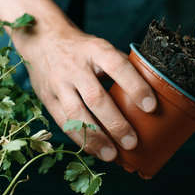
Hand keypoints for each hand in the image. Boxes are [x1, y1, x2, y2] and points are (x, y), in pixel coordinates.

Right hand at [0, 0, 156, 161]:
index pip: (118, 67)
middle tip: (132, 142)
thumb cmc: (83, 49)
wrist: (43, 40)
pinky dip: (80, 139)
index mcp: (95, 50)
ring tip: (112, 155)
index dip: (135, 86)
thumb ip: (122, 66)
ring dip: (95, 138)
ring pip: (76, 115)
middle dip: (115, 123)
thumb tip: (150, 91)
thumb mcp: (102, 47)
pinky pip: (63, 122)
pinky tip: (94, 150)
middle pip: (96, 98)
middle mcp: (75, 66)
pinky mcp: (46, 97)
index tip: (151, 107)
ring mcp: (58, 83)